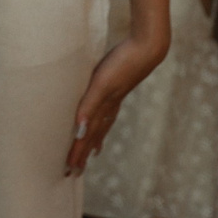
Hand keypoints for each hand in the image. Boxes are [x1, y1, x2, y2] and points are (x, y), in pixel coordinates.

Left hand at [66, 32, 168, 174]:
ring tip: (91, 153)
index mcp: (102, 105)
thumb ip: (90, 105)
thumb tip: (79, 130)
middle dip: (83, 152)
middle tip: (75, 171)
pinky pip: (107, 110)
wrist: (146, 47)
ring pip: (101, 123)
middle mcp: (108, 104)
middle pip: (93, 133)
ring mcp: (115, 96)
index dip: (78, 151)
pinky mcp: (118, 86)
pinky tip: (100, 119)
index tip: (71, 169)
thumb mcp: (102, 84)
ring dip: (93, 139)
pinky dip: (102, 121)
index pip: (87, 134)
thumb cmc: (123, 63)